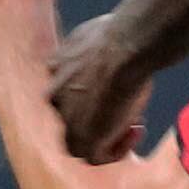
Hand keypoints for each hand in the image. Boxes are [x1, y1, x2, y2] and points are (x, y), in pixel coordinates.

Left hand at [49, 12, 154, 163]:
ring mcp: (66, 121)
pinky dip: (116, 149)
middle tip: (124, 109)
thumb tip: (106, 36)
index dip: (91, 93)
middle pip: (71, 116)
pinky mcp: (82, 141)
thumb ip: (92, 42)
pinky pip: (96, 157)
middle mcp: (53, 96)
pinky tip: (135, 131)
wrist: (123, 51)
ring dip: (106, 136)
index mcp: (54, 68)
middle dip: (96, 117)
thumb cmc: (118, 37)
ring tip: (132, 126)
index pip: (66, 90)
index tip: (115, 87)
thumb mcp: (95, 32)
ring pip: (80, 140)